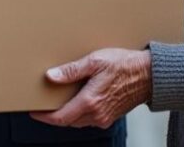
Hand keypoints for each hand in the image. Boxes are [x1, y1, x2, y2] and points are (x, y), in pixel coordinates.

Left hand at [30, 48, 151, 128]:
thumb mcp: (95, 61)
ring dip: (66, 115)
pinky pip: (88, 120)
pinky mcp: (110, 116)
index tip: (33, 112)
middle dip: (53, 115)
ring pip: (77, 122)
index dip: (44, 117)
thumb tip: (51, 76)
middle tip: (42, 105)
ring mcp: (104, 117)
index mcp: (90, 102)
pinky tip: (76, 101)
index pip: (60, 117)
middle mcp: (96, 114)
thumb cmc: (124, 65)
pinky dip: (78, 114)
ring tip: (57, 102)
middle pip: (67, 122)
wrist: (149, 75)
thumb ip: (71, 70)